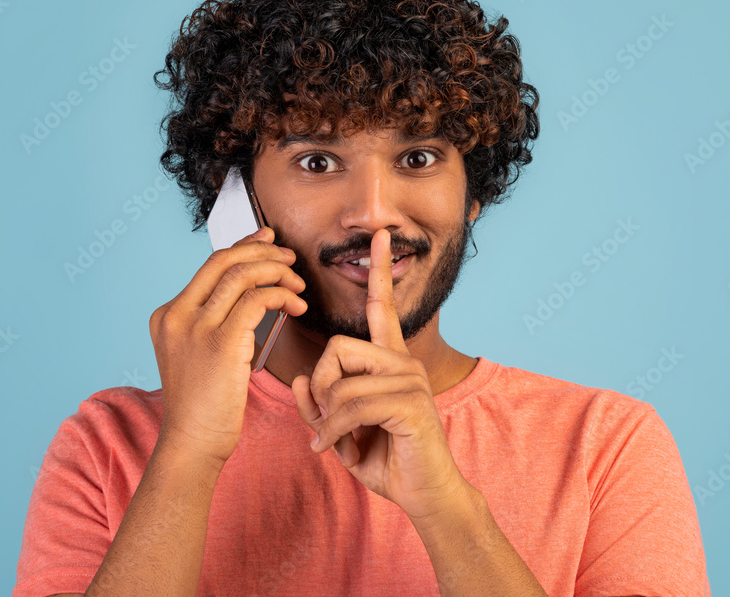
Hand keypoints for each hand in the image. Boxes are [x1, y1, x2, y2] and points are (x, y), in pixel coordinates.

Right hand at [149, 226, 307, 464]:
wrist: (193, 444)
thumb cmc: (205, 407)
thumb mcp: (199, 356)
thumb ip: (214, 324)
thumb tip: (250, 295)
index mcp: (168, 315)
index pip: (210, 266)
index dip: (243, 247)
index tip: (268, 242)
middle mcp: (176, 315)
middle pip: (223, 260)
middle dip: (262, 251)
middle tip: (290, 258)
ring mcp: (194, 327)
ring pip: (242, 275)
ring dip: (277, 274)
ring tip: (298, 286)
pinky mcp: (219, 343)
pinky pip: (256, 300)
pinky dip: (281, 296)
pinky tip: (296, 308)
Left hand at [290, 229, 469, 523]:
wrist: (424, 493)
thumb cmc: (385, 457)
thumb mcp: (340, 428)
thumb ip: (320, 402)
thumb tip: (305, 378)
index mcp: (389, 360)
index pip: (383, 307)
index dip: (380, 271)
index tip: (379, 236)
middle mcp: (403, 362)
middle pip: (338, 348)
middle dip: (322, 387)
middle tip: (329, 421)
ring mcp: (410, 381)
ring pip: (343, 380)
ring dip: (328, 417)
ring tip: (336, 440)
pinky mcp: (411, 404)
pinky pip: (353, 406)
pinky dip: (334, 432)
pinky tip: (333, 451)